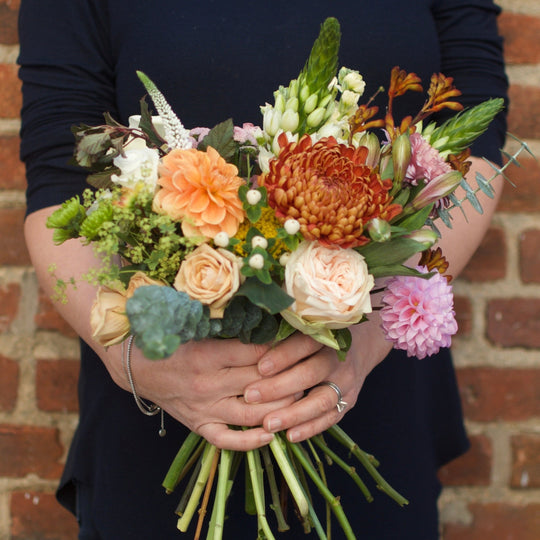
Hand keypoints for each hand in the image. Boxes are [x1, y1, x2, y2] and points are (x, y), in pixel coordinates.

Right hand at [124, 338, 295, 450]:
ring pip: (251, 413)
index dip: (284, 347)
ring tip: (301, 398)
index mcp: (208, 355)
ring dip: (280, 408)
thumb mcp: (195, 325)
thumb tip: (265, 316)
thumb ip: (228, 324)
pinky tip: (271, 434)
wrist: (135, 365)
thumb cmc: (169, 339)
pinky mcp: (198, 425)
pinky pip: (227, 439)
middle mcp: (208, 384)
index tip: (302, 342)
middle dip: (290, 376)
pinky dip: (250, 441)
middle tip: (311, 369)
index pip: (257, 353)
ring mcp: (204, 408)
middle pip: (260, 383)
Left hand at [243, 318, 392, 442]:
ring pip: (321, 400)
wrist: (362, 345)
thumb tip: (247, 337)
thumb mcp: (307, 328)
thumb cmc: (321, 335)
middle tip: (251, 396)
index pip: (304, 344)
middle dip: (279, 387)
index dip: (283, 355)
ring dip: (294, 414)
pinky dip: (311, 428)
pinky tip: (290, 436)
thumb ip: (283, 333)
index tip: (260, 367)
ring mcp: (346, 382)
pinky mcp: (349, 401)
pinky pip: (331, 418)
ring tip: (268, 424)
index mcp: (325, 336)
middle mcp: (338, 359)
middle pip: (310, 373)